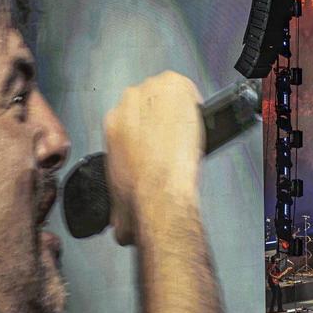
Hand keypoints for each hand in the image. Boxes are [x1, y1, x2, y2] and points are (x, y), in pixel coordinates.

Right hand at [104, 71, 203, 246]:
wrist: (158, 193)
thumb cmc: (139, 197)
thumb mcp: (118, 201)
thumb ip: (119, 204)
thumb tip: (121, 226)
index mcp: (112, 127)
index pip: (134, 115)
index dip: (153, 125)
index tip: (163, 137)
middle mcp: (126, 107)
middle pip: (150, 98)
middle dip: (164, 113)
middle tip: (179, 130)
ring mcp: (149, 96)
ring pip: (166, 89)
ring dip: (179, 104)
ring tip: (190, 124)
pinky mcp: (171, 89)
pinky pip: (184, 85)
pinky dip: (194, 97)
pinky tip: (200, 111)